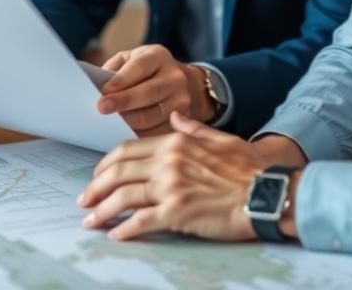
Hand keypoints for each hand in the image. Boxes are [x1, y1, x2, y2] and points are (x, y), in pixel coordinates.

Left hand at [78, 112, 266, 240]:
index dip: (106, 164)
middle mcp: (168, 163)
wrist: (267, 193)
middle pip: (118, 172)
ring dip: (102, 210)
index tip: (97, 175)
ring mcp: (171, 188)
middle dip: (95, 187)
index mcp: (175, 143)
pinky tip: (114, 235)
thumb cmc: (249, 169)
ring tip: (90, 220)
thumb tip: (175, 116)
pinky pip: (141, 222)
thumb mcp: (221, 139)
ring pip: (123, 197)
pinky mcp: (177, 213)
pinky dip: (123, 230)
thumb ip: (193, 128)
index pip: (127, 150)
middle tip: (84, 199)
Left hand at [98, 45, 212, 135]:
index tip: (104, 90)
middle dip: (122, 102)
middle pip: (147, 93)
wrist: (189, 85)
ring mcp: (182, 100)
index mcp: (159, 57)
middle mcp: (174, 77)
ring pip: (151, 116)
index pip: (139, 67)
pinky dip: (139, 135)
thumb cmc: (151, 71)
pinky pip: (157, 133)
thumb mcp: (135, 58)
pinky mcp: (184, 120)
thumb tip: (97, 84)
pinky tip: (125, 133)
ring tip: (109, 123)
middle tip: (101, 108)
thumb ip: (116, 67)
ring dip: (127, 122)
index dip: (121, 79)